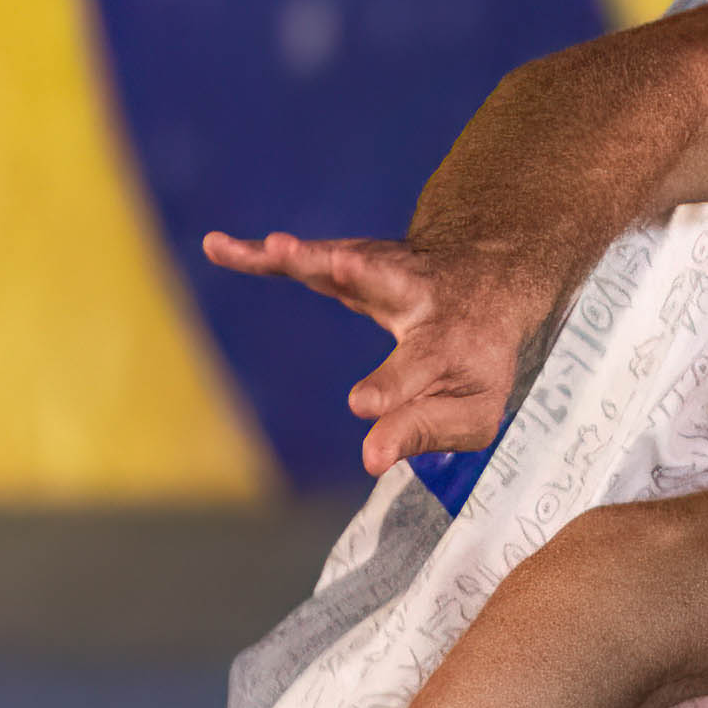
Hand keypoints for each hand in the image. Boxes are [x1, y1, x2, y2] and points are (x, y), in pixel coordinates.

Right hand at [205, 229, 543, 473]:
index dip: (390, 389)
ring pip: (341, 259)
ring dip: (307, 253)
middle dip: (361, 277)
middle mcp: (418, 298)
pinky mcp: (351, 261)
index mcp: (450, 341)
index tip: (363, 405)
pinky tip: (219, 246)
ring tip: (273, 246)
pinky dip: (259, 256)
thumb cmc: (475, 362)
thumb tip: (371, 460)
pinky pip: (302, 260)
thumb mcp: (472, 410)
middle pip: (389, 284)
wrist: (488, 280)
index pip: (417, 369)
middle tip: (338, 268)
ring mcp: (384, 274)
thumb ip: (424, 432)